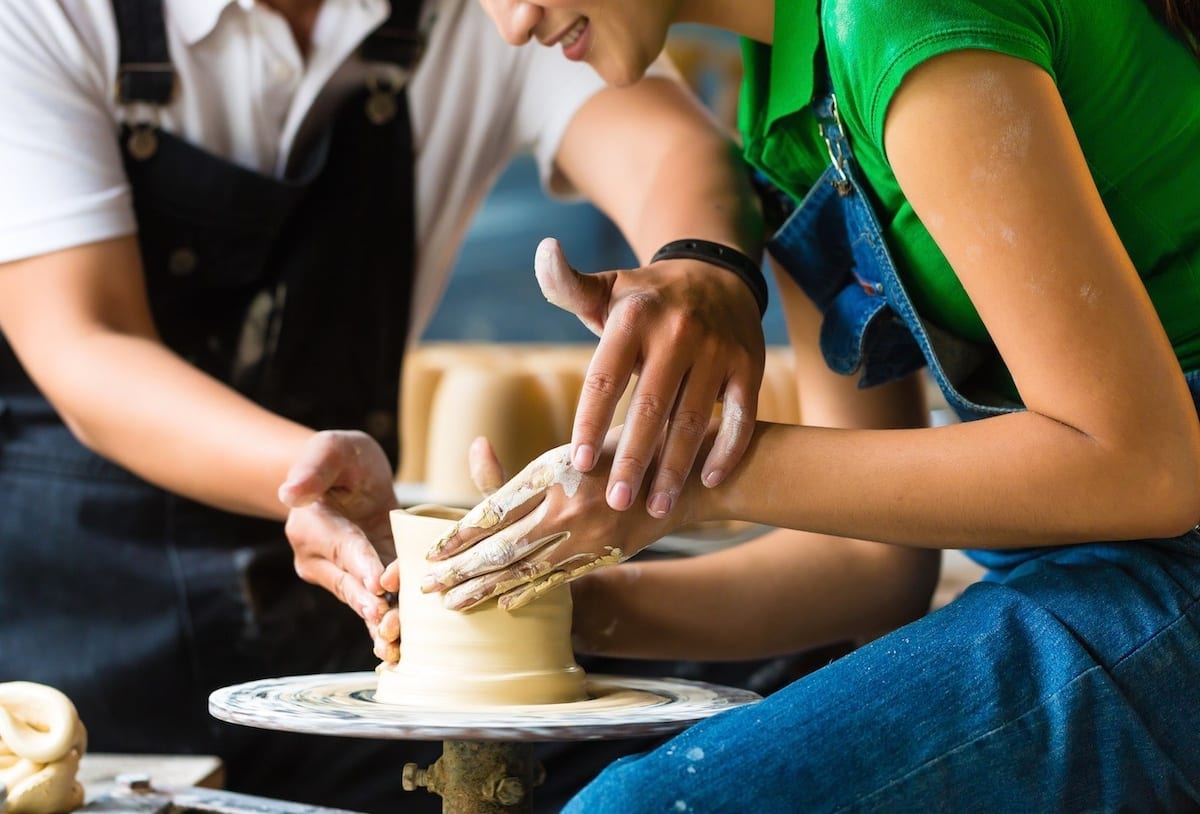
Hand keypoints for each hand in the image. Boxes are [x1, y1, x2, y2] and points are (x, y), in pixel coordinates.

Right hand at [278, 430, 399, 661]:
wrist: (345, 478)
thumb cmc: (339, 458)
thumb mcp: (330, 449)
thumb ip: (314, 467)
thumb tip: (289, 492)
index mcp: (311, 524)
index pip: (341, 545)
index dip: (360, 563)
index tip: (378, 582)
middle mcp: (317, 556)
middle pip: (349, 581)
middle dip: (371, 603)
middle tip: (389, 623)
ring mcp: (337, 574)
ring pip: (359, 600)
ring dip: (377, 623)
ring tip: (394, 644)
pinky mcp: (358, 582)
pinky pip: (369, 605)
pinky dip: (381, 627)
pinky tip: (396, 650)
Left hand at [419, 429, 698, 610]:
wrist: (685, 474)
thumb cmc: (621, 447)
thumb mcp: (570, 443)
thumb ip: (528, 460)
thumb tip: (477, 453)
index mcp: (554, 469)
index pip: (493, 510)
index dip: (458, 535)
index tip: (430, 551)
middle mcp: (569, 505)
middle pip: (501, 547)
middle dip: (459, 571)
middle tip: (424, 587)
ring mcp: (588, 535)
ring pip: (525, 570)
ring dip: (484, 591)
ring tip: (450, 605)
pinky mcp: (604, 554)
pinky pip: (558, 580)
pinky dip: (527, 593)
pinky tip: (501, 606)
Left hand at [534, 238, 763, 515]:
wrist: (718, 274)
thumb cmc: (645, 299)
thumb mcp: (605, 290)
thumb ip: (566, 285)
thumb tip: (544, 251)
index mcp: (634, 317)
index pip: (605, 377)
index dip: (590, 421)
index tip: (578, 463)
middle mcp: (677, 332)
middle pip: (650, 407)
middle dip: (633, 459)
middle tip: (615, 503)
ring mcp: (717, 350)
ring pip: (693, 419)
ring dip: (675, 468)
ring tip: (656, 507)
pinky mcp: (748, 366)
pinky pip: (740, 416)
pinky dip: (726, 451)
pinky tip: (707, 482)